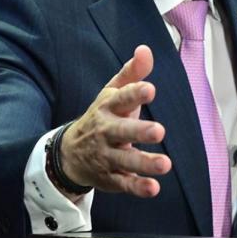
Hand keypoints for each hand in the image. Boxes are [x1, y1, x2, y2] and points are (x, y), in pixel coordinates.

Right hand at [59, 45, 170, 197]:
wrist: (70, 152)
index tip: (150, 89)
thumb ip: (132, 73)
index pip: (121, 99)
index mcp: (108, 108)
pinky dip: (137, 187)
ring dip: (145, 163)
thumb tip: (146, 49)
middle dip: (139, 131)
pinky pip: (124, 183)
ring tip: (165, 164)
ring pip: (125, 160)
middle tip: (159, 131)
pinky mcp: (110, 177)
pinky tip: (153, 188)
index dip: (135, 94)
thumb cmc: (103, 116)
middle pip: (122, 131)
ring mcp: (107, 156)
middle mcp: (106, 132)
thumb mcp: (113, 92)